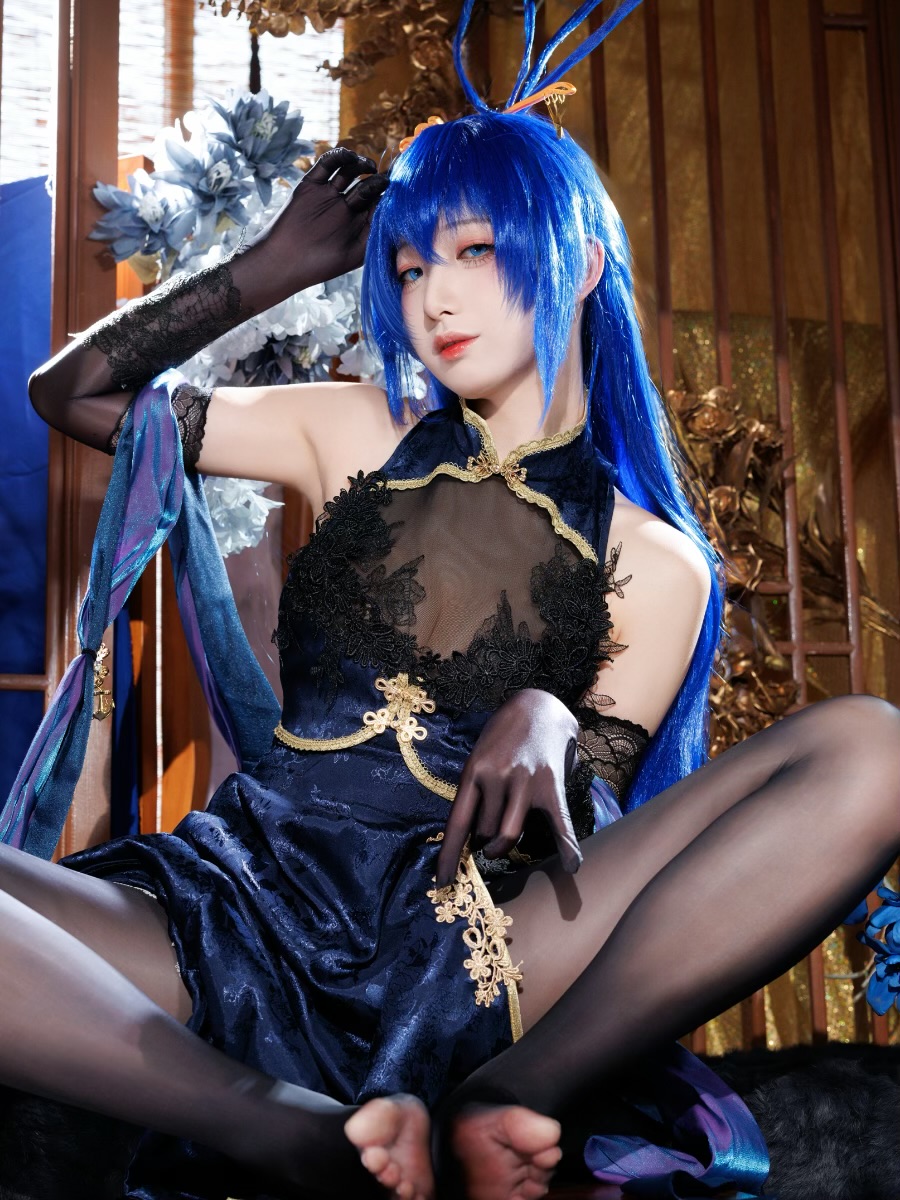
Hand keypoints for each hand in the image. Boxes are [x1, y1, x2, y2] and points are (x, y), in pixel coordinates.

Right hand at [248, 146, 388, 292]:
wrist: (285, 261)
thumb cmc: (322, 264)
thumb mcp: (358, 252)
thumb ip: (377, 232)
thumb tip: (399, 214)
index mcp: (359, 224)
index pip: (379, 203)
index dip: (390, 194)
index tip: (403, 186)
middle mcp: (345, 208)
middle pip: (366, 185)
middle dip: (378, 179)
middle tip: (387, 176)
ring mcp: (328, 195)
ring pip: (348, 172)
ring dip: (360, 164)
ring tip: (368, 166)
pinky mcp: (311, 185)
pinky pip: (327, 165)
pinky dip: (338, 156)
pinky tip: (349, 157)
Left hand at [435, 689, 582, 886]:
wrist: (538, 706)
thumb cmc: (502, 737)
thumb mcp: (478, 757)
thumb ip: (474, 792)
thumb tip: (470, 837)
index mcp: (473, 771)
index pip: (458, 823)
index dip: (449, 856)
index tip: (443, 883)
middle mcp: (497, 777)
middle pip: (484, 832)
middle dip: (481, 840)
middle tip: (483, 836)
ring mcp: (526, 781)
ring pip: (508, 834)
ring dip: (502, 847)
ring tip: (500, 845)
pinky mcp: (551, 785)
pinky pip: (559, 822)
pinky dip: (567, 846)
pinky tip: (572, 866)